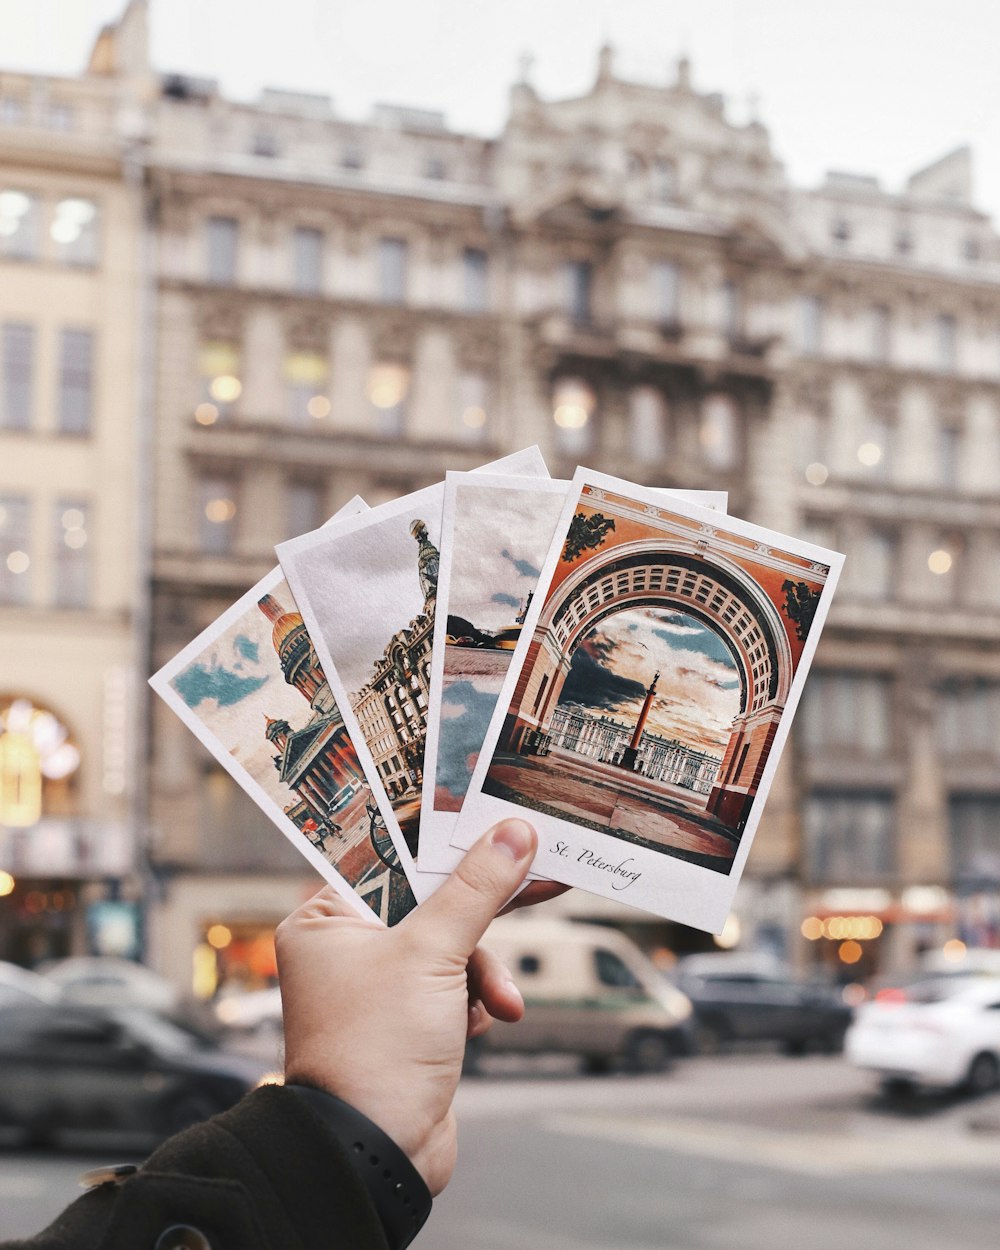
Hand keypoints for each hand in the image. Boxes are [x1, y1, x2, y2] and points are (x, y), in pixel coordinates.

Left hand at [276, 818, 537, 1194]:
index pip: (392, 858)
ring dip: (481, 973)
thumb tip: (512, 834)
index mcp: (326, 920)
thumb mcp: (433, 954)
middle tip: (536, 876)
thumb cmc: (376, 1050)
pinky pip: (454, 986)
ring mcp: (378, 987)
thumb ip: (477, 890)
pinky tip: (476, 1027)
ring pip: (450, 946)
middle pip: (429, 901)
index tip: (493, 822)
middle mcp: (346, 948)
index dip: (446, 841)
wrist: (376, 1155)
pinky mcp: (407, 1021)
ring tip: (496, 1004)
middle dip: (480, 912)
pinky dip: (474, 1002)